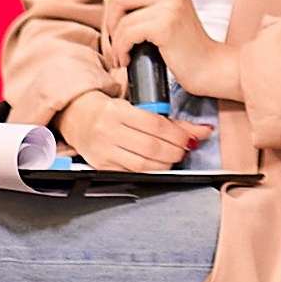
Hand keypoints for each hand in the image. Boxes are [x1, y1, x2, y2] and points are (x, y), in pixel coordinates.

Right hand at [53, 92, 205, 172]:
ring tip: (173, 158)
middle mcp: (109, 132)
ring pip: (142, 164)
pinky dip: (150, 172)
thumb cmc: (110, 110)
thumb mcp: (138, 107)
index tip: (189, 138)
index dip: (178, 135)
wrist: (77, 116)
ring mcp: (104, 151)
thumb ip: (171, 121)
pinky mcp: (102, 166)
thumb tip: (203, 131)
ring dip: (165, 164)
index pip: (155, 125)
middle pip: (151, 147)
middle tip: (184, 149)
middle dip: (174, 151)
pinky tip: (157, 166)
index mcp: (118, 111)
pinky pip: (131, 174)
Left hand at [105, 0, 238, 99]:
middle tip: (116, 37)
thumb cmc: (187, 47)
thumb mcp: (172, 14)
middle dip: (111, 20)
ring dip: (115, 40)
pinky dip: (121, 49)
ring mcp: (170, 7)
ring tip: (122, 52)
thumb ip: (151, 1)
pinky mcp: (165, 26)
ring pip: (121, 17)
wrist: (210, 67)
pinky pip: (127, 33)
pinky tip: (127, 58)